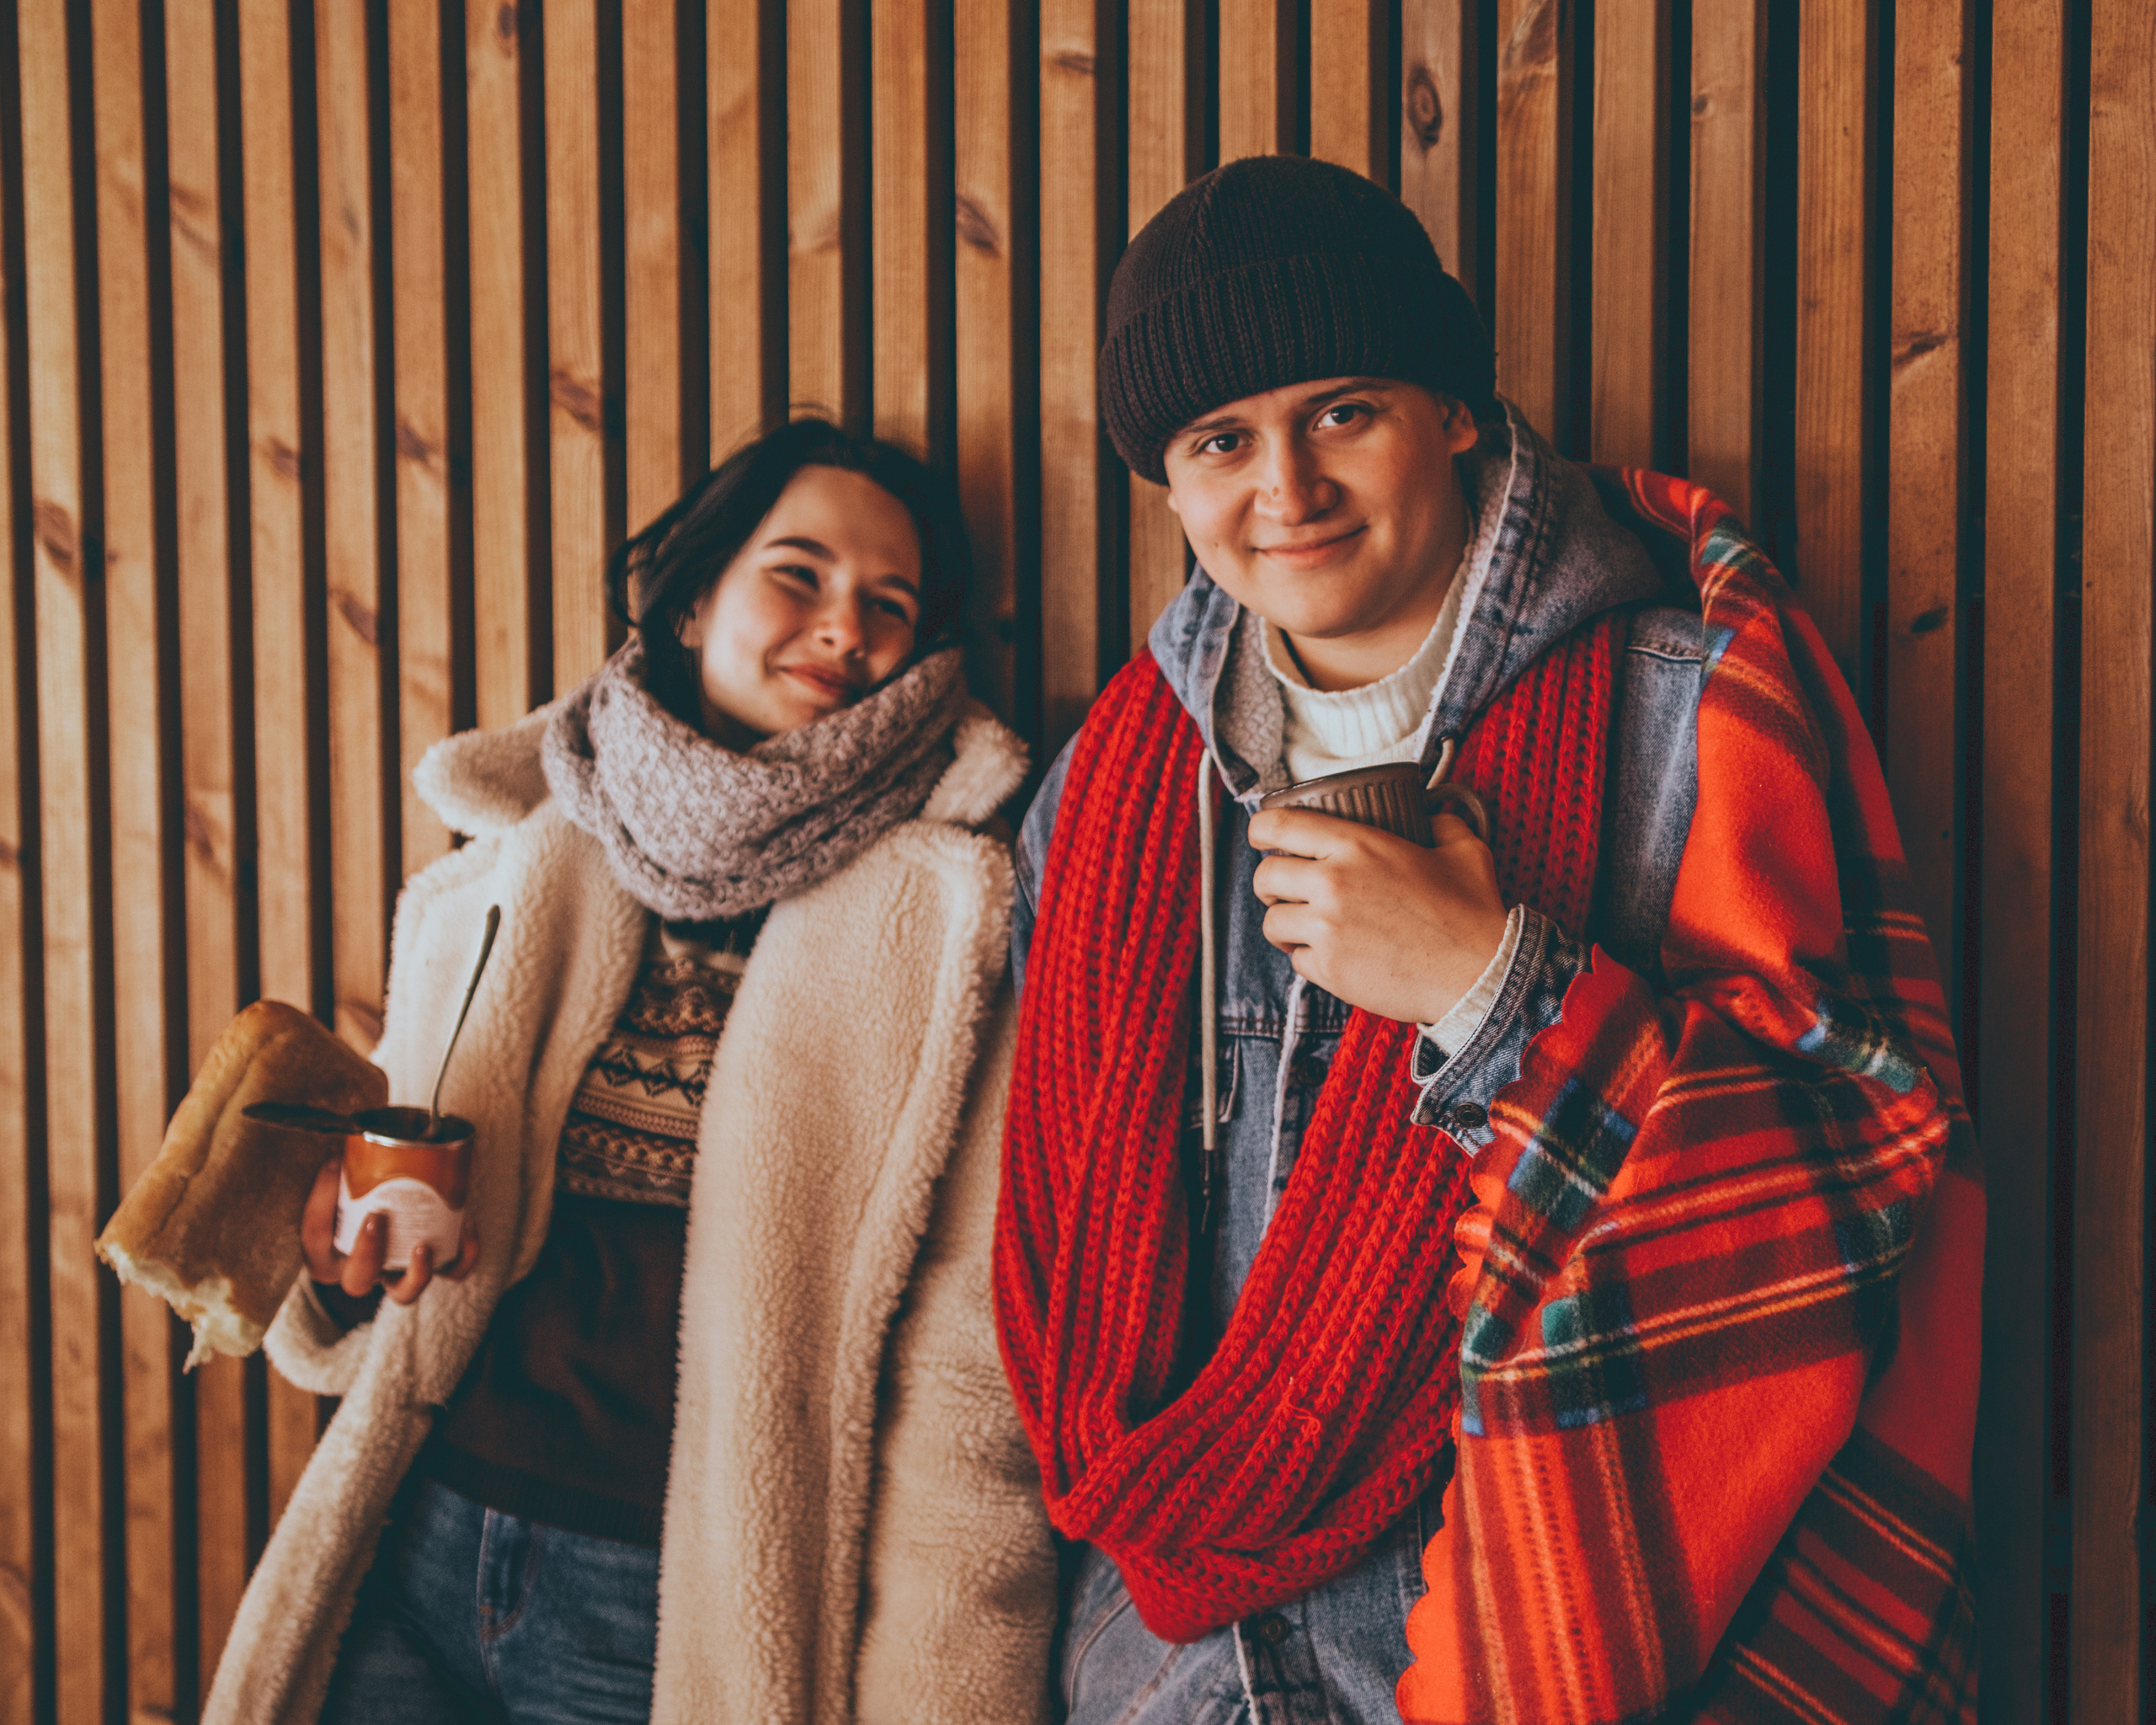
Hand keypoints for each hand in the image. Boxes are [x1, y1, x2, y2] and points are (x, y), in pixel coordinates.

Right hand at [301, 1154, 479, 1304]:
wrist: (390, 1221)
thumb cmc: (361, 1199)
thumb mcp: (343, 1187)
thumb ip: (342, 1172)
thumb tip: (348, 1144)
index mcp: (329, 1253)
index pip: (315, 1237)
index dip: (320, 1203)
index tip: (334, 1165)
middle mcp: (362, 1271)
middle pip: (357, 1280)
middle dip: (367, 1253)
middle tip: (376, 1218)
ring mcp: (397, 1275)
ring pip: (404, 1294)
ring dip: (416, 1273)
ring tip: (423, 1246)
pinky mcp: (432, 1269)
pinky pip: (452, 1273)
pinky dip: (464, 1255)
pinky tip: (468, 1226)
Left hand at [1247, 807, 1508, 1024]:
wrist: (1479, 975)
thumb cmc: (1472, 914)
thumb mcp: (1464, 850)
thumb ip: (1441, 823)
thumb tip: (1432, 816)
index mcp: (1356, 845)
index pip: (1278, 826)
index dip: (1261, 830)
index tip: (1263, 838)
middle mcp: (1332, 883)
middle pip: (1265, 877)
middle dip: (1271, 885)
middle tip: (1288, 891)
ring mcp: (1326, 929)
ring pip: (1272, 923)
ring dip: (1286, 925)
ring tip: (1307, 928)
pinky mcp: (1328, 969)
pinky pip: (1296, 961)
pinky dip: (1309, 960)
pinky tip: (1334, 956)